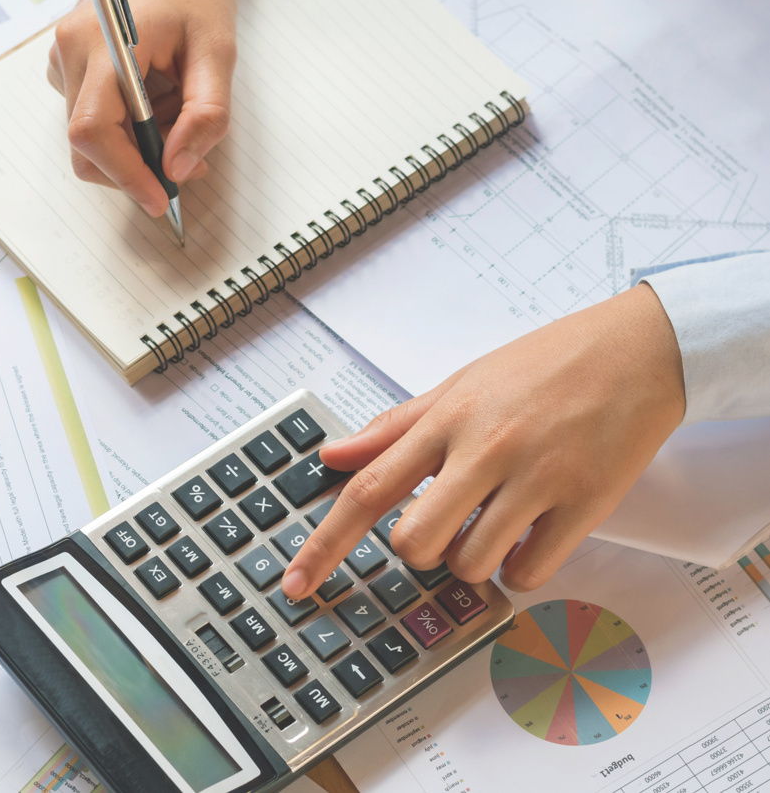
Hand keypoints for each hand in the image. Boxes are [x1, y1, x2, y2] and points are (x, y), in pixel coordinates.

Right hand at [47, 0, 236, 215]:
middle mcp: (71, 52)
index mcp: (104, 44)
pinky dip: (131, 128)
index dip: (125, 175)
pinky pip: (94, 119)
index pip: (93, 132)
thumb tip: (179, 168)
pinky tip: (160, 98)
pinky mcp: (71, 67)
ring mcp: (65, 59)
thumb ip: (204, 115)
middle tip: (189, 159)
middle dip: (139, 166)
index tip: (160, 199)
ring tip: (178, 108)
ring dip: (139, 145)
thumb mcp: (217, 51)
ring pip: (92, 138)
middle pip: (88, 146)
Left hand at [281, 283, 685, 596]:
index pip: (368, 488)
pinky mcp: (585, 504)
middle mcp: (485, 449)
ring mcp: (537, 478)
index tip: (298, 582)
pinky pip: (531, 572)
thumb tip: (333, 453)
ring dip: (473, 560)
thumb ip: (394, 426)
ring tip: (496, 523)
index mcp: (447, 418)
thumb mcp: (460, 383)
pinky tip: (529, 538)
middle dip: (419, 549)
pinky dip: (520, 569)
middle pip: (415, 541)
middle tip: (446, 524)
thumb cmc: (545, 364)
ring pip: (471, 564)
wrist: (635, 349)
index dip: (325, 544)